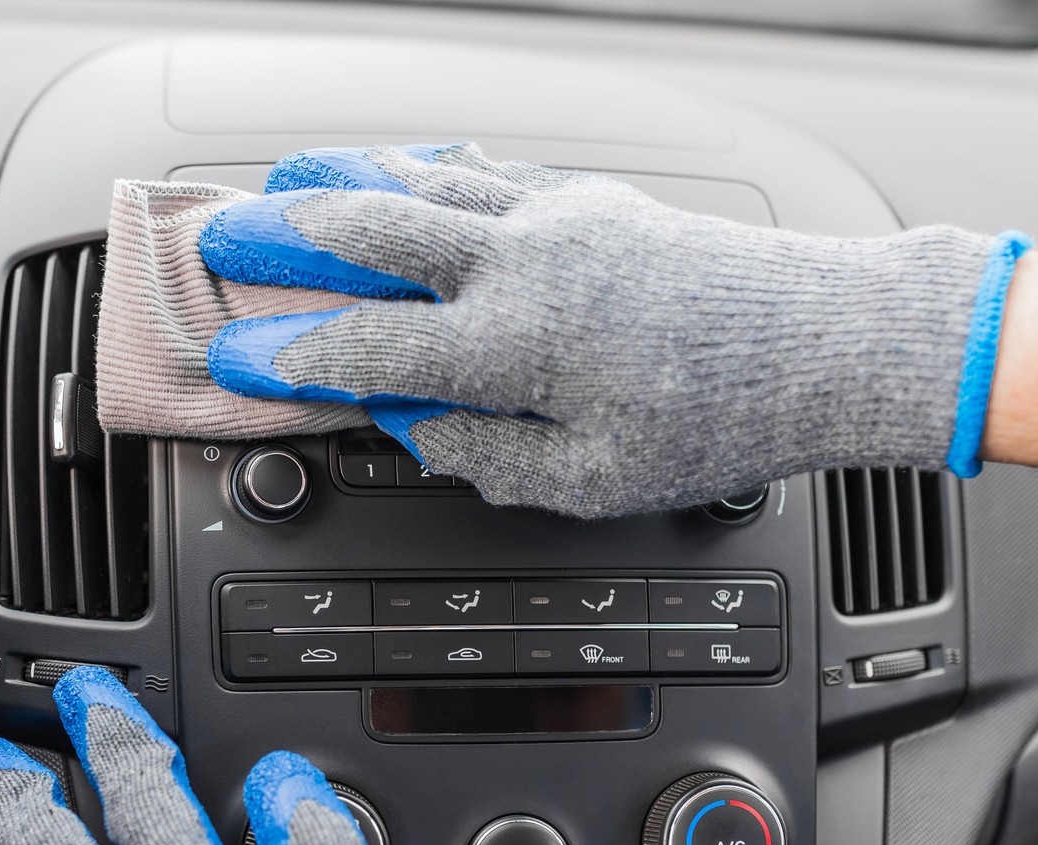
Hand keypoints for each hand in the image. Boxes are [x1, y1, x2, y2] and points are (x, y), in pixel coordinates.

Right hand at [192, 143, 1011, 517]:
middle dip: (280, 239)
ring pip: (418, 184)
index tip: (232, 356)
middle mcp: (520, 265)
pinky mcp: (587, 199)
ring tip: (279, 181)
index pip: (362, 349)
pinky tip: (396, 171)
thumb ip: (481, 454)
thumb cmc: (716, 420)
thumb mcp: (589, 481)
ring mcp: (553, 218)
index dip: (286, 355)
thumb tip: (409, 427)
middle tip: (218, 238)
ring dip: (339, 182)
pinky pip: (479, 171)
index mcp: (512, 346)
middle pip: (368, 236)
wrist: (819, 342)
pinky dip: (420, 170)